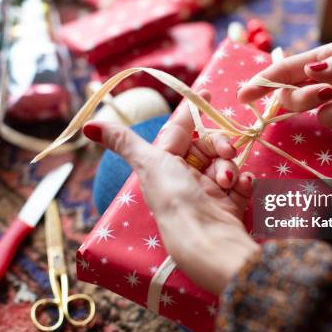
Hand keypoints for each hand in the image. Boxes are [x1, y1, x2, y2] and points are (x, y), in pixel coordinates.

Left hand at [83, 91, 259, 294]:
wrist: (205, 238)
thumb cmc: (173, 197)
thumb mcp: (147, 162)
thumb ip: (122, 140)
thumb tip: (87, 125)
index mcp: (165, 165)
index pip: (180, 131)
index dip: (191, 112)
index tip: (206, 93)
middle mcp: (186, 177)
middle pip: (208, 145)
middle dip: (218, 145)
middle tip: (225, 153)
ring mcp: (210, 192)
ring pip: (226, 162)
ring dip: (230, 166)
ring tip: (227, 181)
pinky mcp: (229, 205)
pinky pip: (241, 183)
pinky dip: (244, 182)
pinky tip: (241, 187)